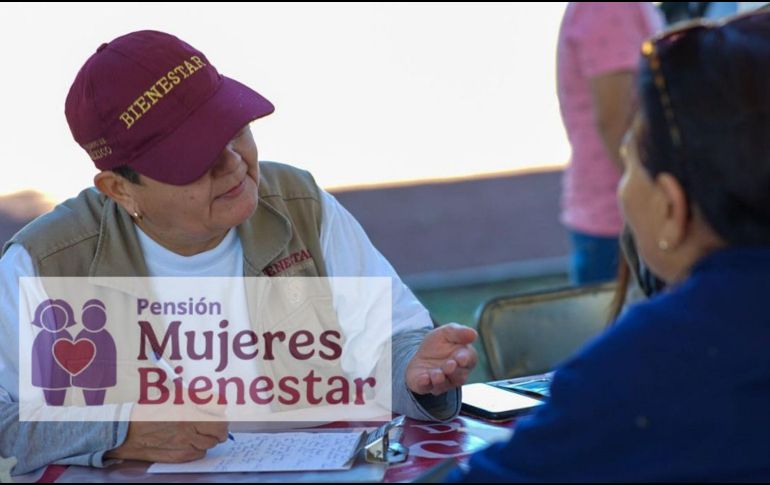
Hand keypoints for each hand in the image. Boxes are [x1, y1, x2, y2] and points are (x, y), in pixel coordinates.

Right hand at [106, 404, 228, 462]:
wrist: (127, 432)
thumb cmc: (148, 412)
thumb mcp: (173, 397)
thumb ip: (196, 398)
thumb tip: (214, 400)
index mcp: (188, 408)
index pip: (220, 411)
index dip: (222, 412)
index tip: (220, 412)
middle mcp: (190, 426)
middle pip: (220, 430)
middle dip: (220, 428)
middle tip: (216, 426)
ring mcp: (185, 443)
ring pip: (211, 443)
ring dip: (209, 438)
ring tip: (201, 433)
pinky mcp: (179, 456)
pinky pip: (199, 454)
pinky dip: (199, 448)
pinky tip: (190, 442)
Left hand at [406, 323, 477, 395]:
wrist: (419, 353)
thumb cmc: (438, 343)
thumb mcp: (447, 332)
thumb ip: (459, 332)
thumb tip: (473, 334)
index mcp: (464, 358)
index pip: (469, 360)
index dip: (466, 359)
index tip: (461, 358)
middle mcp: (455, 374)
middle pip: (459, 376)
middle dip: (454, 371)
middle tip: (449, 365)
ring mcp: (440, 382)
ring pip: (444, 385)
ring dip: (440, 380)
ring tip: (437, 374)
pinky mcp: (425, 385)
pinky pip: (425, 387)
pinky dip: (424, 384)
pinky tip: (424, 379)